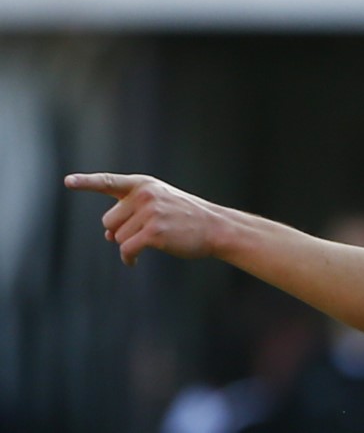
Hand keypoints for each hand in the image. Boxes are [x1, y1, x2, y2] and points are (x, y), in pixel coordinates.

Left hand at [64, 173, 218, 265]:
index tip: (68, 181)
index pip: (109, 182)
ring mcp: (150, 213)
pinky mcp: (154, 232)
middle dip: (121, 231)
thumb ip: (131, 212)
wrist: (214, 227)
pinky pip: (126, 250)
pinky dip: (128, 259)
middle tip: (142, 232)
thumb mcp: (160, 203)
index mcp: (144, 184)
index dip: (87, 182)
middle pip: (109, 220)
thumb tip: (108, 235)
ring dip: (129, 244)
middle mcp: (145, 195)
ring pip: (118, 237)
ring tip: (151, 241)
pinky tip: (134, 261)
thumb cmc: (185, 217)